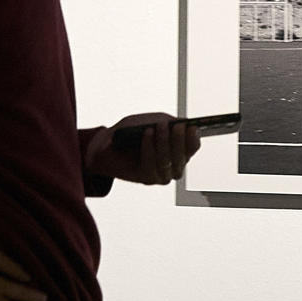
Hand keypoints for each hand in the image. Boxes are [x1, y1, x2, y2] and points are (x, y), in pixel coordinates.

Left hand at [86, 112, 200, 185]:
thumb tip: (181, 124)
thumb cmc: (133, 131)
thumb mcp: (152, 121)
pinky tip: (147, 133)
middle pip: (182, 156)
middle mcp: (175, 165)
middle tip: (177, 126)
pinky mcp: (148, 179)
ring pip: (167, 162)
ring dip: (163, 143)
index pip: (193, 147)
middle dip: (179, 140)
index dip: (193, 138)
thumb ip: (168, 122)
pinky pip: (151, 165)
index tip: (192, 127)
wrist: (108, 146)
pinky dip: (149, 148)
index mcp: (181, 150)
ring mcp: (162, 175)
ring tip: (159, 127)